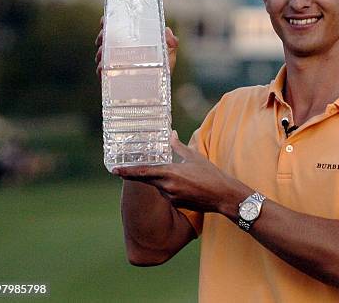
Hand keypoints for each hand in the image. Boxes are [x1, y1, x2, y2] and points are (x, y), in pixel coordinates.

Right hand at [94, 16, 179, 77]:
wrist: (158, 95)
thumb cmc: (162, 74)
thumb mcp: (169, 57)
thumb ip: (171, 43)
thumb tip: (167, 31)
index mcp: (132, 43)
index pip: (117, 29)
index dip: (108, 23)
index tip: (104, 21)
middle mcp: (121, 53)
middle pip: (106, 40)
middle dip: (102, 36)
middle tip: (104, 37)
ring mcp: (115, 65)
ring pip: (102, 55)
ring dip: (100, 52)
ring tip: (103, 52)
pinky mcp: (113, 79)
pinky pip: (102, 72)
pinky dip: (100, 69)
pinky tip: (102, 67)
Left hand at [112, 131, 247, 213]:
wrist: (223, 195)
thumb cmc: (211, 174)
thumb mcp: (195, 157)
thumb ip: (179, 147)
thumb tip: (171, 134)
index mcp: (171, 172)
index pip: (144, 172)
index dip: (128, 171)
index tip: (115, 170)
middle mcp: (168, 186)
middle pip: (149, 179)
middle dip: (142, 174)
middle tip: (133, 168)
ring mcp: (172, 197)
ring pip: (160, 186)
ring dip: (163, 180)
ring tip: (181, 175)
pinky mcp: (177, 204)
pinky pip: (168, 194)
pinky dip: (172, 188)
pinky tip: (187, 185)